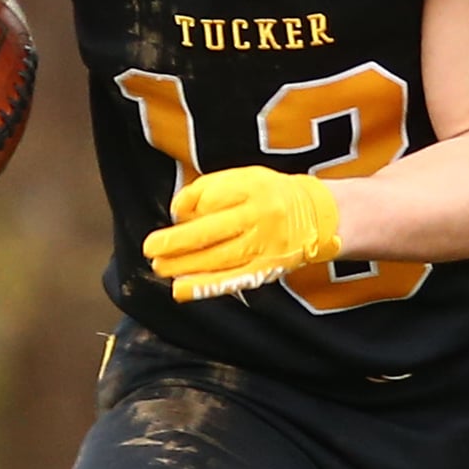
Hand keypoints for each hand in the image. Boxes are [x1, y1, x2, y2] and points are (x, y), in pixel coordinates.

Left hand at [142, 166, 341, 302]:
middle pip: (212, 231)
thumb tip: (176, 213)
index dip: (189, 207)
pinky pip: (231, 279)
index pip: (212, 198)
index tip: (176, 214)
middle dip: (177, 242)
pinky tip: (181, 290)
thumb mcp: (242, 179)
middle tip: (150, 249)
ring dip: (184, 266)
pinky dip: (204, 286)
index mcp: (253, 187)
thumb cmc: (268, 195)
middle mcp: (261, 216)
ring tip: (159, 267)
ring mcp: (266, 245)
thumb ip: (208, 190)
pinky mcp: (267, 269)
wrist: (318, 215)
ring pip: (219, 258)